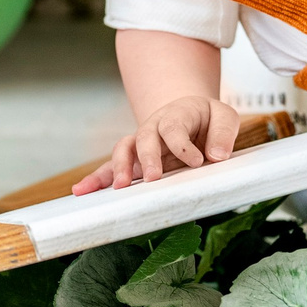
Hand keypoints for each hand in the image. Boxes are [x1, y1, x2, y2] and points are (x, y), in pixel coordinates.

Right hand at [71, 96, 240, 193]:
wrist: (189, 114)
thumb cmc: (207, 119)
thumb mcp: (224, 116)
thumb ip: (223, 132)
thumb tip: (216, 156)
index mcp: (177, 114)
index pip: (174, 127)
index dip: (183, 144)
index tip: (198, 161)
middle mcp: (154, 127)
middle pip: (144, 138)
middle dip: (146, 158)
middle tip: (152, 178)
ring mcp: (141, 143)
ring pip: (123, 150)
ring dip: (118, 168)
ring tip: (118, 188)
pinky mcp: (133, 161)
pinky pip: (111, 167)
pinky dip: (97, 179)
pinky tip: (82, 191)